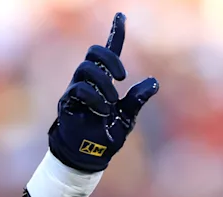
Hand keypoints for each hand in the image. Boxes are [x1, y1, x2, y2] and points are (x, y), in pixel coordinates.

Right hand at [48, 12, 158, 173]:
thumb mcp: (128, 116)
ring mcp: (76, 90)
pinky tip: (103, 110)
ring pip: (86, 69)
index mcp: (105, 80)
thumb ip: (137, 99)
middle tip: (123, 77)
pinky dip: (94, 97)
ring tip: (112, 102)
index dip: (115, 33)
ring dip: (103, 83)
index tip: (121, 16)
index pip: (109, 51)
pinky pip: (79, 89)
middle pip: (93, 53)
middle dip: (109, 59)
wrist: (90, 155)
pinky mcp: (68, 102)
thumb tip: (154, 83)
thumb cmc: (106, 135)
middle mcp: (89, 81)